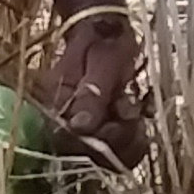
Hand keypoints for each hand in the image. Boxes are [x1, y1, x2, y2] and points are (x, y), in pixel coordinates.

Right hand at [36, 12, 151, 170]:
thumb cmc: (102, 42)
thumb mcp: (101, 62)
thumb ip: (91, 94)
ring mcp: (82, 133)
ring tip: (134, 111)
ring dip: (129, 140)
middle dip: (119, 138)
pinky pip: (117, 154)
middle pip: (90, 157)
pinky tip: (139, 121)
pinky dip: (134, 141)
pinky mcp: (99, 134)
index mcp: (55, 109)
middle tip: (130, 109)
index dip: (100, 140)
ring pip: (106, 160)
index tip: (120, 119)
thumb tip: (80, 127)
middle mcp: (64, 127)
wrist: (105, 34)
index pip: (70, 144)